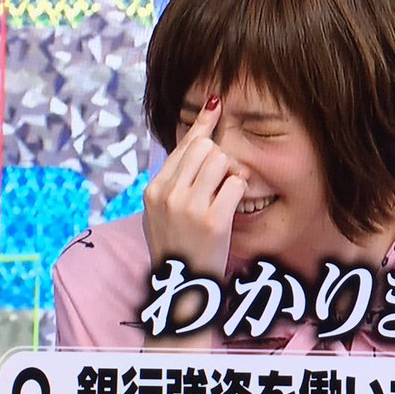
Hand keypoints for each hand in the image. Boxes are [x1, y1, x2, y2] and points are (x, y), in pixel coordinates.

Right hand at [143, 94, 247, 279]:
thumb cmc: (178, 250)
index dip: (203, 123)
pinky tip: (232, 207)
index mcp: (154, 189)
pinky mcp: (212, 220)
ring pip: (222, 160)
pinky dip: (240, 192)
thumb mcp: (161, 213)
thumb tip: (194, 141)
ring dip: (231, 175)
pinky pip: (237, 184)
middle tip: (219, 184)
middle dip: (220, 160)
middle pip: (205, 148)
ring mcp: (188, 207)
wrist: (182, 290)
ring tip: (224, 198)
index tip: (216, 102)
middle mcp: (167, 194)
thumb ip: (173, 181)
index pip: (183, 145)